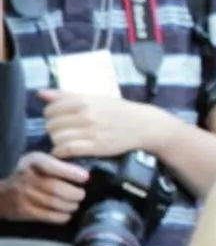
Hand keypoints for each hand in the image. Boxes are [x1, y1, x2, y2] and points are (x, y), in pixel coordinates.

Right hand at [0, 152, 90, 223]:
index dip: (71, 172)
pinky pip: (47, 216)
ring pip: (53, 203)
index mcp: (33, 162)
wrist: (2, 192)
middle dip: (74, 193)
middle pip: (55, 188)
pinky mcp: (23, 211)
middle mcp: (26, 178)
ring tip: (75, 204)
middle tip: (81, 195)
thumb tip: (85, 175)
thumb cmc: (29, 174)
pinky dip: (61, 216)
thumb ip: (58, 165)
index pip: (52, 167)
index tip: (86, 177)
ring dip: (70, 205)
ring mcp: (23, 196)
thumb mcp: (40, 162)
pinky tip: (67, 214)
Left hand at [38, 90, 163, 161]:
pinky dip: (62, 152)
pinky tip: (67, 151)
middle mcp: (85, 115)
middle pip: (52, 126)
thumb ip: (67, 95)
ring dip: (58, 142)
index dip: (52, 116)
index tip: (61, 120)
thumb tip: (41, 93)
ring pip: (57, 139)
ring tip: (68, 141)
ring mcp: (90, 131)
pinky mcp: (95, 147)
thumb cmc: (119, 110)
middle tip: (65, 132)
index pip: (50, 110)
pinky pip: (67, 150)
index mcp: (83, 101)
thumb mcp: (95, 98)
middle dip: (55, 130)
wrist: (144, 125)